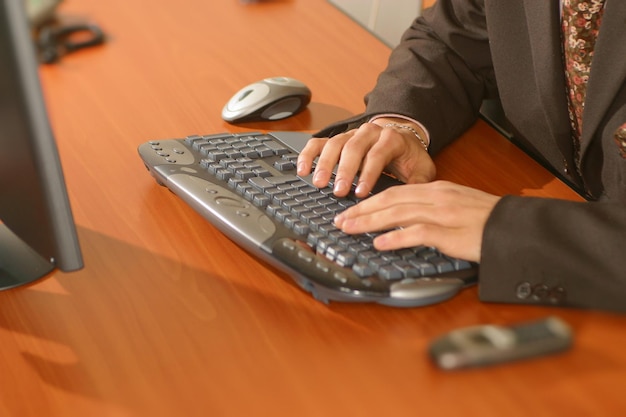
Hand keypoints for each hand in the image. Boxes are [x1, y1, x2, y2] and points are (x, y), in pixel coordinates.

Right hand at [296, 118, 435, 197]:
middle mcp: (370, 132)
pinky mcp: (338, 139)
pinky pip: (320, 142)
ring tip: (319, 182)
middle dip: (344, 171)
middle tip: (338, 191)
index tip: (360, 193)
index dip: (368, 174)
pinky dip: (309, 154)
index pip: (377, 155)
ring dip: (325, 164)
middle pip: (353, 148)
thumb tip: (413, 202)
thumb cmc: (409, 158)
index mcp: (391, 138)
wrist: (402, 138)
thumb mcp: (422, 169)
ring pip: (335, 144)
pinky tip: (303, 169)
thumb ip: (419, 184)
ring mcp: (352, 134)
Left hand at [333, 181, 500, 261]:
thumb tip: (404, 218)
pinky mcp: (451, 232)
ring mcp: (444, 213)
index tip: (351, 210)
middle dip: (362, 210)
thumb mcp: (456, 205)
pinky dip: (396, 238)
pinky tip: (380, 243)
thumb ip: (431, 207)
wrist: (514, 227)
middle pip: (390, 199)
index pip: (395, 191)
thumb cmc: (487, 220)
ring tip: (349, 229)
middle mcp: (437, 197)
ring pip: (398, 213)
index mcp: (436, 189)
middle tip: (341, 220)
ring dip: (370, 222)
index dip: (369, 200)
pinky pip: (418, 233)